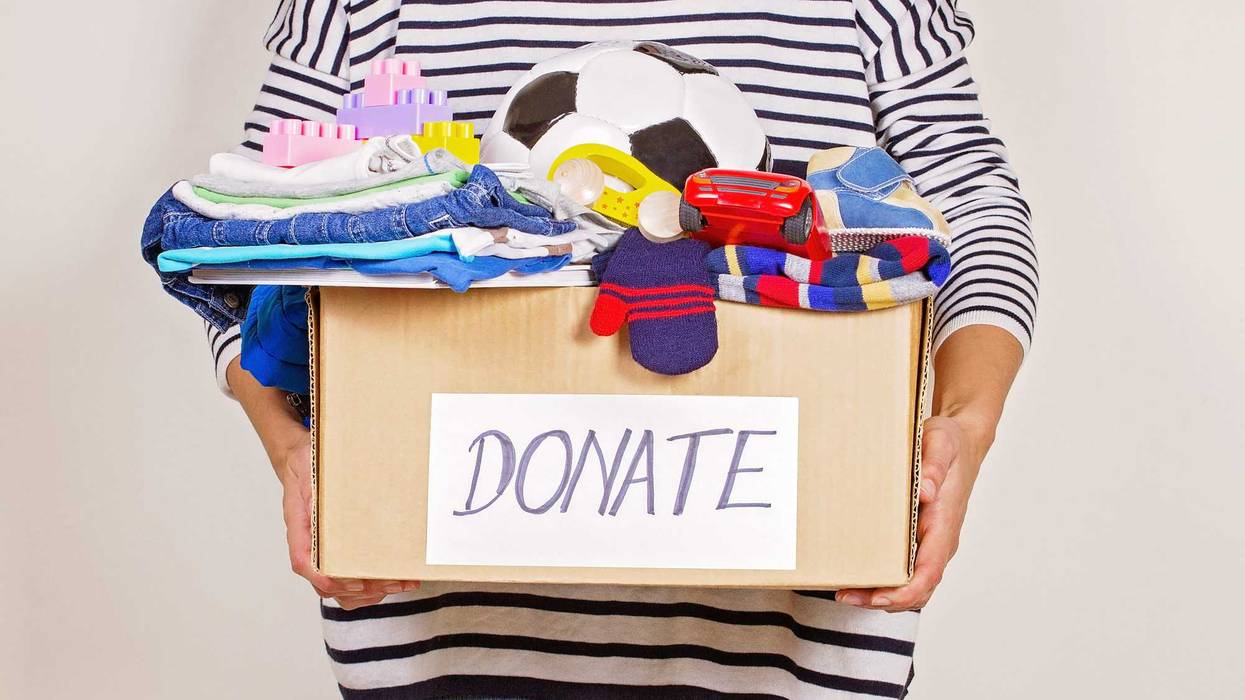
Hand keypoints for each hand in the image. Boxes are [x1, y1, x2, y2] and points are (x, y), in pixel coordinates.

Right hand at [277, 433, 419, 609]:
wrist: (304, 462)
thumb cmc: (308, 467)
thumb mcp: (311, 469)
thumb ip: (318, 488)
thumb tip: (334, 503)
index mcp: (299, 526)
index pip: (304, 562)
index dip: (328, 577)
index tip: (355, 580)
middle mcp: (309, 545)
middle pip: (327, 584)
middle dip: (362, 589)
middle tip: (393, 582)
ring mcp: (324, 552)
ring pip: (341, 589)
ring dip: (370, 593)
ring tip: (401, 583)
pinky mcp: (338, 552)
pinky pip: (351, 582)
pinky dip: (372, 588)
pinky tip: (396, 581)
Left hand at [835, 413, 991, 611]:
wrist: (960, 441)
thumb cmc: (950, 442)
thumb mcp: (942, 443)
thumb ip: (935, 465)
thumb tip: (925, 492)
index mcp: (944, 523)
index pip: (930, 571)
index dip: (905, 591)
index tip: (878, 597)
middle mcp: (939, 540)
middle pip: (917, 587)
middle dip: (883, 599)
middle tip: (845, 595)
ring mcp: (930, 542)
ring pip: (911, 583)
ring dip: (880, 594)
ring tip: (845, 591)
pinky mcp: (919, 538)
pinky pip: (905, 569)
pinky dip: (883, 579)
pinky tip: (857, 574)